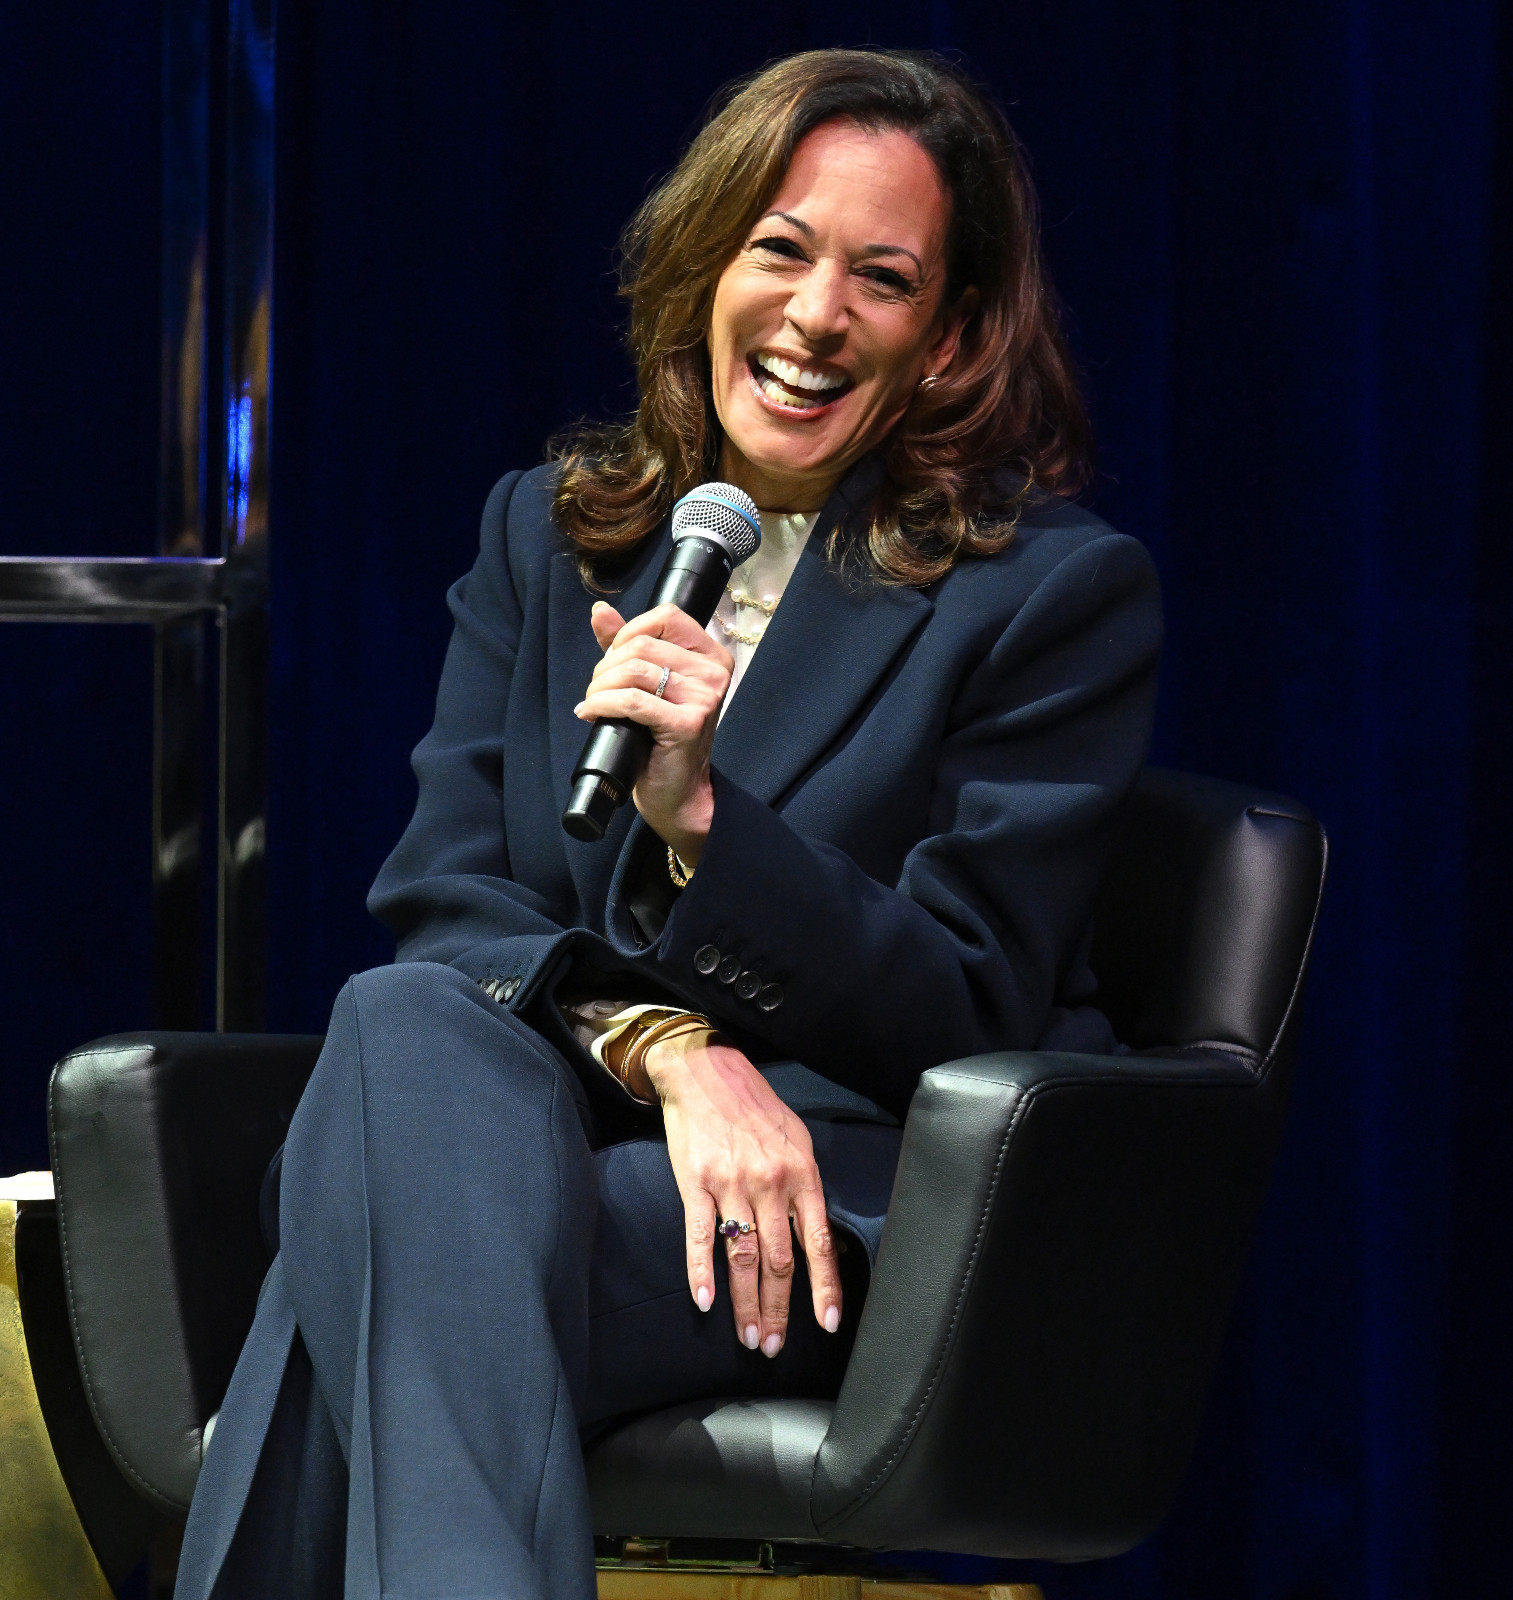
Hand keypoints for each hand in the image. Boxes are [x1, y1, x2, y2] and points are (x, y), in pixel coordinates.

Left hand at [574, 602, 733, 864]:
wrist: (678, 791)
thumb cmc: (661, 738)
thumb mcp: (648, 684)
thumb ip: (626, 645)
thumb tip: (600, 612)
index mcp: (712, 656)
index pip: (667, 616)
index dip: (630, 631)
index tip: (613, 657)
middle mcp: (715, 673)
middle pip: (643, 644)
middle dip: (607, 665)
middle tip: (597, 689)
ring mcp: (704, 699)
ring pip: (634, 670)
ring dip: (600, 686)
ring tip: (593, 702)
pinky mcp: (687, 724)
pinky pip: (632, 701)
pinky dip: (602, 704)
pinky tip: (590, 713)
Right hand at [646, 1028, 842, 1354]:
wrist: (705, 1071)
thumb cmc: (755, 1107)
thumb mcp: (796, 1139)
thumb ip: (805, 1188)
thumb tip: (815, 1236)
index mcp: (801, 1174)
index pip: (817, 1243)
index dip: (824, 1287)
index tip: (826, 1324)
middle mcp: (770, 1182)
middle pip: (779, 1261)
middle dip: (779, 1310)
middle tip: (773, 1346)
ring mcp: (731, 1183)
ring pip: (743, 1257)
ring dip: (745, 1303)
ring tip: (748, 1336)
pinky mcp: (696, 1183)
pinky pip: (700, 1236)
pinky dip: (701, 1272)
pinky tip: (704, 1301)